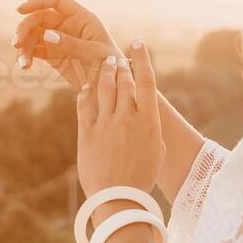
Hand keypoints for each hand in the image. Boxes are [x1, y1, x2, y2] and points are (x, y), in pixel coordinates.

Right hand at [13, 0, 117, 87]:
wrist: (112, 88)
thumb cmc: (110, 66)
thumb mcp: (96, 54)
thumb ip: (72, 44)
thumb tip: (46, 34)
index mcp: (81, 17)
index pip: (56, 0)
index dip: (37, 1)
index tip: (20, 10)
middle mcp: (67, 25)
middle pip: (39, 18)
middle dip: (25, 28)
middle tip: (17, 44)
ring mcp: (59, 39)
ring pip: (33, 35)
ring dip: (23, 46)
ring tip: (23, 63)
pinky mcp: (53, 55)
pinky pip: (34, 50)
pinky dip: (26, 56)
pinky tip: (25, 66)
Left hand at [76, 42, 163, 196]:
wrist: (118, 200)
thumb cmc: (142, 179)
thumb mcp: (157, 152)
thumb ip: (151, 129)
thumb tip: (146, 116)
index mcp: (150, 122)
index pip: (147, 81)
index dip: (142, 59)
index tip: (137, 43)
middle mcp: (128, 118)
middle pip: (124, 81)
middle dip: (120, 65)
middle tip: (117, 58)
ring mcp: (106, 124)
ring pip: (104, 88)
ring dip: (104, 72)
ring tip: (105, 64)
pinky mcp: (87, 133)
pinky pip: (85, 104)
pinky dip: (86, 92)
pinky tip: (86, 87)